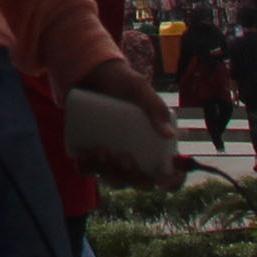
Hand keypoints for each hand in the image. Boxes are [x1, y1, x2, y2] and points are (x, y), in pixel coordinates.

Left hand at [73, 60, 180, 184]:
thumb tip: (170, 135)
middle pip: (140, 183)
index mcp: (156, 148)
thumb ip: (155, 106)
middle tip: (125, 158)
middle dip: (134, 178)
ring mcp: (114, 158)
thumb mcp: (138, 89)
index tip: (164, 178)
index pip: (170, 176)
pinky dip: (87, 167)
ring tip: (101, 151)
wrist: (91, 74)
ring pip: (115, 180)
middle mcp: (137, 158)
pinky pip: (90, 170)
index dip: (172, 183)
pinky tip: (83, 156)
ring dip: (109, 173)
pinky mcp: (92, 153)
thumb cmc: (122, 83)